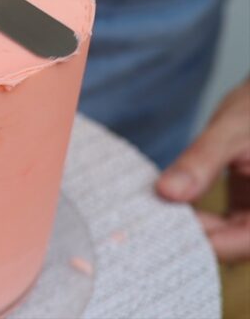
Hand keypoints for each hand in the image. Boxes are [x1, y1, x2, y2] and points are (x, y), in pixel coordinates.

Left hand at [157, 80, 249, 262]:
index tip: (151, 230)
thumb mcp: (231, 132)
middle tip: (138, 223)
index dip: (195, 243)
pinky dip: (191, 215)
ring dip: (185, 225)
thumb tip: (166, 191)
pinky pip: (217, 224)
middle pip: (226, 245)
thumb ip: (201, 162)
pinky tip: (162, 202)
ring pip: (219, 237)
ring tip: (145, 211)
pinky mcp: (243, 211)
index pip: (235, 245)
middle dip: (184, 235)